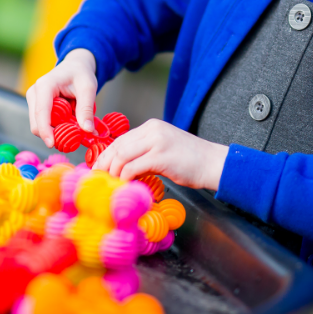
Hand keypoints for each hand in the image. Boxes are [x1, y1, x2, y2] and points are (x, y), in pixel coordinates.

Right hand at [26, 48, 97, 146]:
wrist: (75, 67)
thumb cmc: (80, 74)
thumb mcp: (88, 88)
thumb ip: (86, 109)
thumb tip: (87, 130)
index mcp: (45, 85)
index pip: (41, 112)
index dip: (45, 130)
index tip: (52, 144)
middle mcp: (34, 93)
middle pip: (36, 123)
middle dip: (53, 133)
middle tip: (74, 136)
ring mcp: (33, 100)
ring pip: (39, 125)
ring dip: (56, 130)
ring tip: (73, 122)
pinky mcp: (36, 107)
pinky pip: (43, 123)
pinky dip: (55, 127)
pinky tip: (67, 120)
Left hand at [91, 119, 227, 190]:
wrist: (213, 163)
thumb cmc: (191, 160)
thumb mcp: (164, 148)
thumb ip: (145, 152)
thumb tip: (124, 167)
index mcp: (151, 127)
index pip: (120, 140)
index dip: (106, 155)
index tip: (99, 168)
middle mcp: (152, 130)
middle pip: (118, 146)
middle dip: (105, 164)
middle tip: (99, 179)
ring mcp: (157, 142)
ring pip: (122, 156)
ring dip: (113, 172)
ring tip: (111, 184)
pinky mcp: (161, 156)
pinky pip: (133, 167)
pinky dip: (125, 178)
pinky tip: (125, 185)